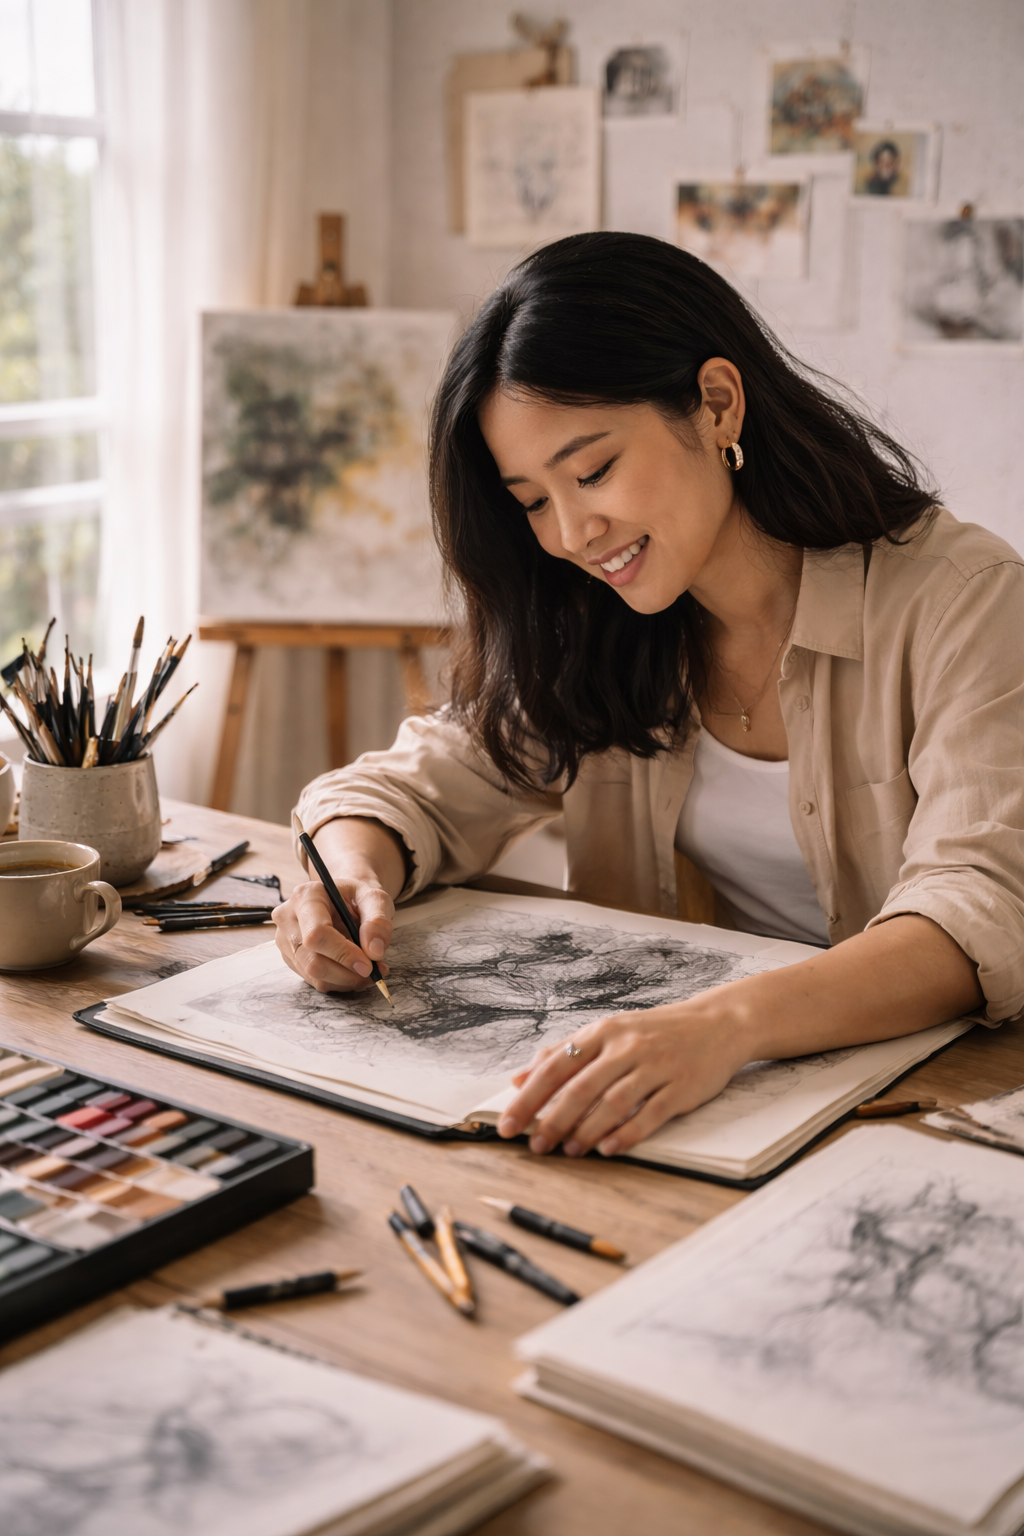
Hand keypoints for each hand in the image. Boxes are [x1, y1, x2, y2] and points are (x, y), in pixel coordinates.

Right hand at [273, 871, 393, 992]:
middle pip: (313, 961)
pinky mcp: (291, 958)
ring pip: (314, 975)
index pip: (316, 934)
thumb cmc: (356, 896)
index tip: (368, 965)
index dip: (343, 954)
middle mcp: (288, 918)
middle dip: (347, 973)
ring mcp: (285, 940)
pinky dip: (339, 981)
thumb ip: (378, 921)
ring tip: (368, 969)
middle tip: (374, 971)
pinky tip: (353, 970)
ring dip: (346, 979)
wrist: (343, 899)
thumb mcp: (375, 898)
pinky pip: (315, 980)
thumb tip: (374, 951)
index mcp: (306, 897)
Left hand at [497, 998, 749, 1157]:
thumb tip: (519, 1077)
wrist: (718, 1024)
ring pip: (612, 1103)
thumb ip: (564, 1053)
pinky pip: (649, 1114)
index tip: (508, 1123)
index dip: (529, 1097)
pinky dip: (626, 1134)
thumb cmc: (655, 1032)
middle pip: (580, 1088)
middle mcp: (627, 1046)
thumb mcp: (608, 1032)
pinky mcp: (681, 1087)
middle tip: (536, 1145)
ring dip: (586, 1131)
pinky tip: (608, 1149)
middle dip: (553, 1120)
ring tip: (569, 1151)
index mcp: (603, 1031)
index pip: (556, 1066)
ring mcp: (656, 1066)